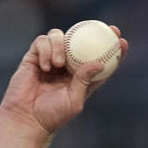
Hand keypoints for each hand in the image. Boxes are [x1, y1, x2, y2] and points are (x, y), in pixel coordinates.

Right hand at [0, 26, 128, 135]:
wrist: (26, 119)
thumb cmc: (53, 115)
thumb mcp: (75, 99)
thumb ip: (85, 80)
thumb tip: (99, 63)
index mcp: (82, 77)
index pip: (99, 58)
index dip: (111, 48)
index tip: (121, 41)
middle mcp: (68, 65)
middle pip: (81, 41)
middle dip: (94, 31)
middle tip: (105, 28)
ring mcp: (50, 59)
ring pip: (60, 36)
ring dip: (61, 46)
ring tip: (58, 64)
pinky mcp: (33, 57)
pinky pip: (41, 42)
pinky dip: (46, 50)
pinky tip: (46, 67)